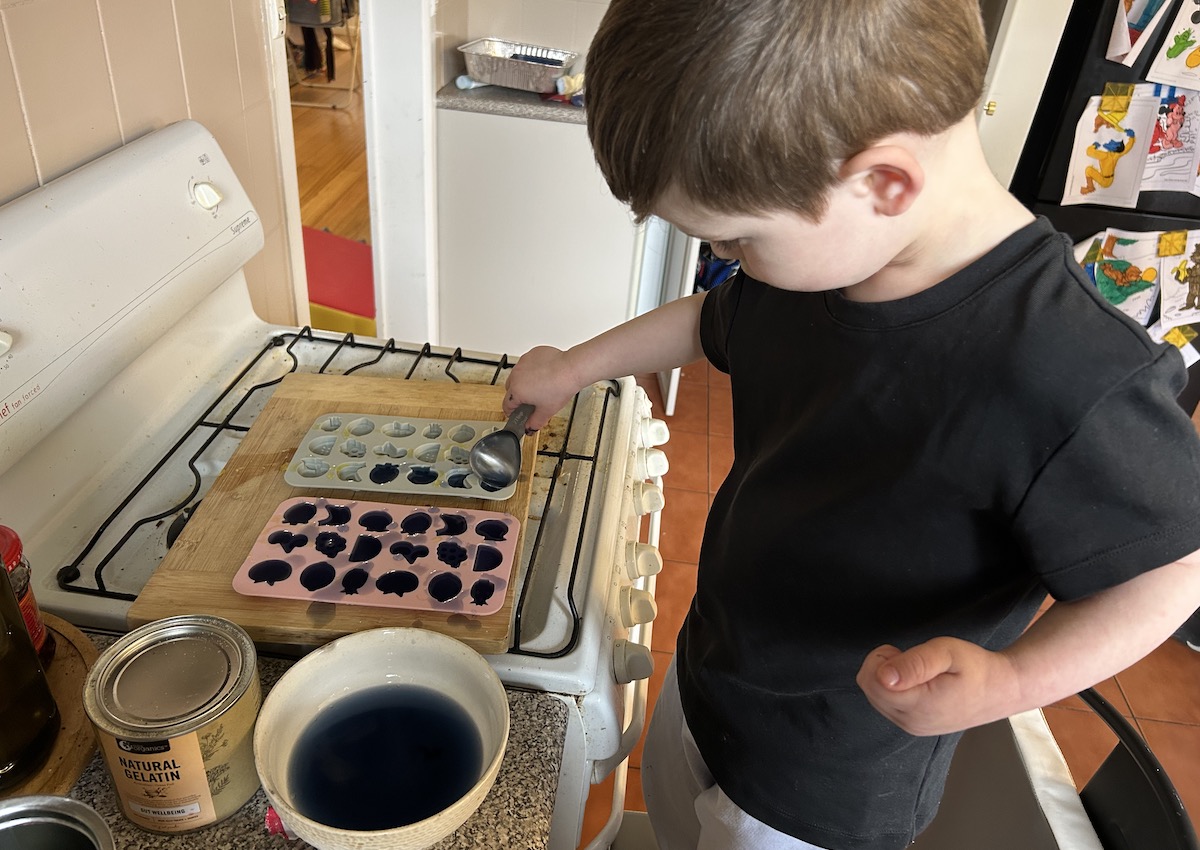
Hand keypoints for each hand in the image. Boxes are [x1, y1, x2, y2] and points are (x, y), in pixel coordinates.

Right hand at [503, 346, 585, 431]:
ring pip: (518, 375)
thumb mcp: (547, 411)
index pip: (506, 405)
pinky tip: (544, 374)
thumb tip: (529, 428)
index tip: (516, 414)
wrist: (571, 369)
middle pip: (510, 389)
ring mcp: (523, 363)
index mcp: (516, 391)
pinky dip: (532, 370)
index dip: (512, 413)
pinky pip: (527, 364)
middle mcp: (516, 375)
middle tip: (530, 401)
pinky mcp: (531, 354)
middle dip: (517, 396)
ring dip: (524, 382)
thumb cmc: (560, 387)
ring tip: (540, 387)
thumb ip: (535, 423)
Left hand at [855, 637, 1019, 736]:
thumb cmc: (976, 668)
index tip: (901, 651)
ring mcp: (912, 727)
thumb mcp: (946, 653)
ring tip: (918, 670)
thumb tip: (883, 676)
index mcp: (919, 706)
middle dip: (881, 666)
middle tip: (910, 659)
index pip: (871, 681)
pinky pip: (886, 704)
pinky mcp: (914, 727)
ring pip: (875, 696)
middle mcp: (911, 722)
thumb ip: (914, 663)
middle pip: (869, 688)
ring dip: (887, 678)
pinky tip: (918, 682)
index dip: (880, 659)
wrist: (1002, 690)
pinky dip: (894, 688)